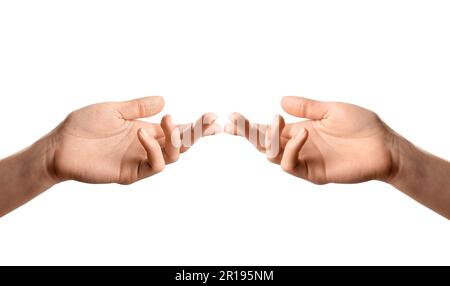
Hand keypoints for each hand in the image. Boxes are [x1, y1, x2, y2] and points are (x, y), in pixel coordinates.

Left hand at [48, 96, 219, 184]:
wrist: (60, 146)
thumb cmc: (83, 126)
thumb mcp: (114, 110)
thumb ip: (138, 107)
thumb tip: (164, 100)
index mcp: (146, 130)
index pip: (177, 129)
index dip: (196, 125)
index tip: (213, 117)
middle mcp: (147, 146)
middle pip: (182, 144)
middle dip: (198, 133)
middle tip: (210, 121)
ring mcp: (140, 160)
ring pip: (173, 157)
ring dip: (176, 140)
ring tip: (168, 123)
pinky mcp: (131, 173)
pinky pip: (154, 166)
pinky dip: (154, 150)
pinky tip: (143, 135)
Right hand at [225, 96, 396, 183]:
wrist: (384, 146)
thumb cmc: (362, 126)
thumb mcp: (332, 110)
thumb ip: (307, 107)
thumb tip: (280, 101)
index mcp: (299, 130)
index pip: (268, 129)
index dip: (249, 125)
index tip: (232, 116)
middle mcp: (297, 146)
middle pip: (262, 143)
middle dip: (246, 133)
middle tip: (233, 122)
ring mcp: (304, 160)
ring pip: (270, 156)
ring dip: (266, 140)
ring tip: (275, 124)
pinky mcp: (313, 173)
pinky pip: (290, 165)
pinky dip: (290, 149)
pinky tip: (302, 134)